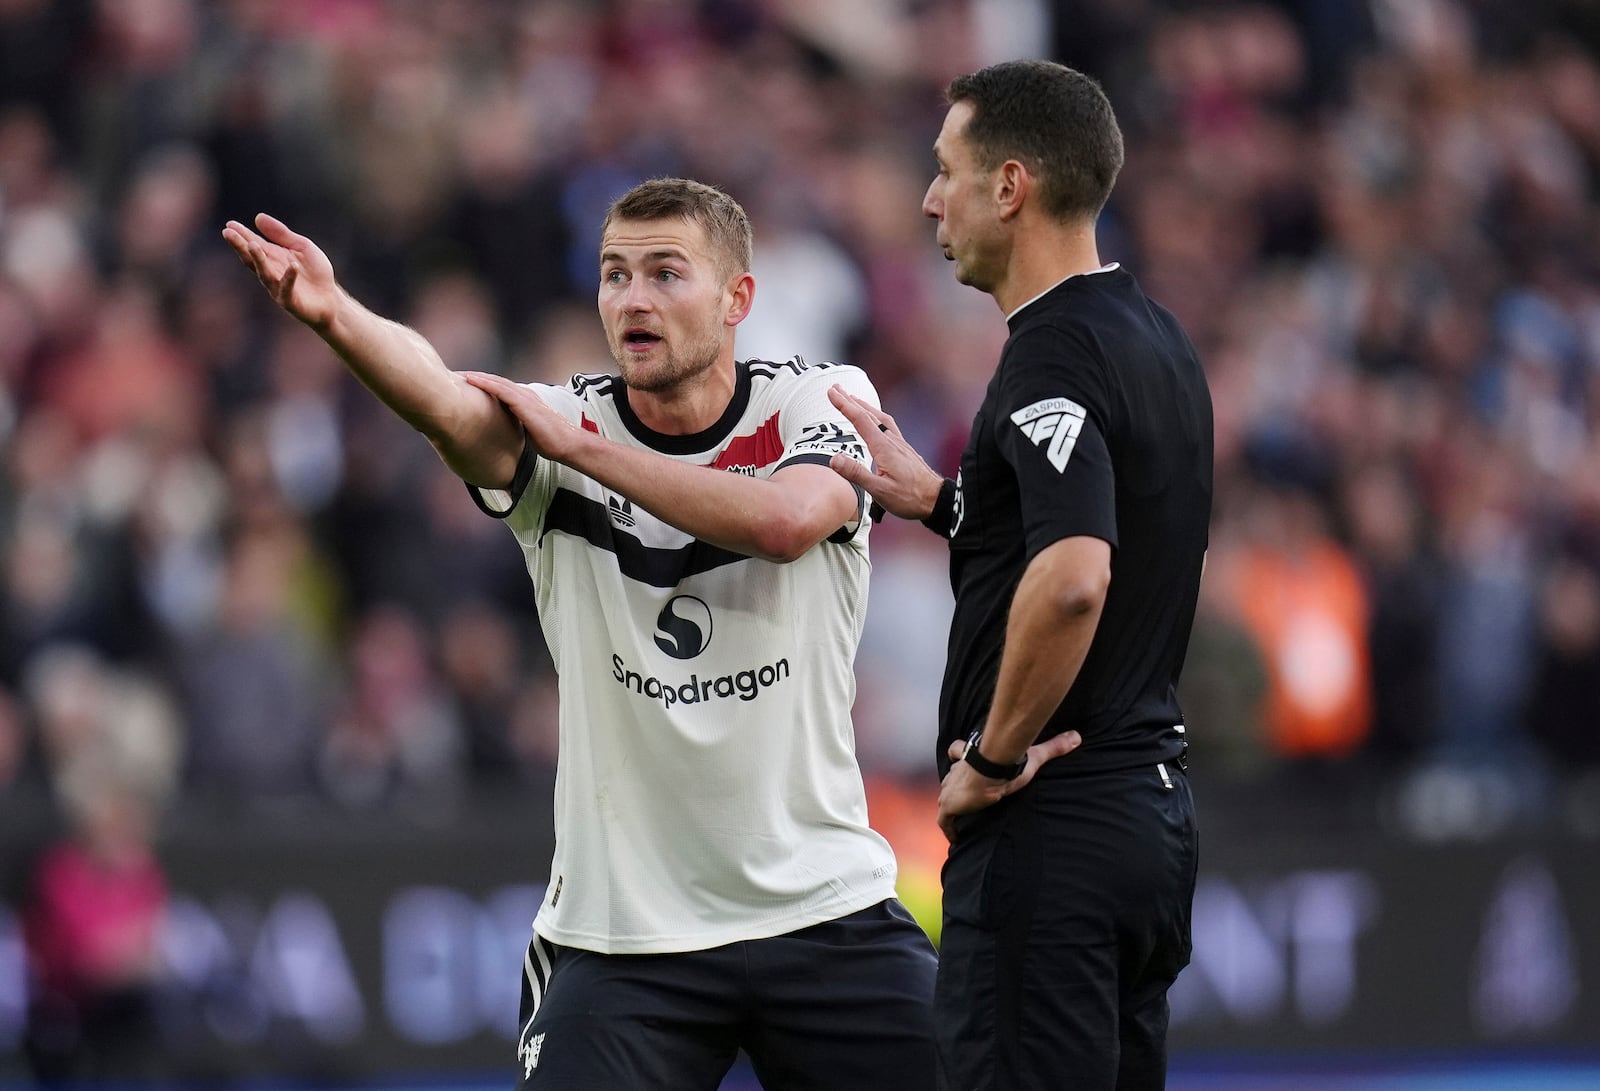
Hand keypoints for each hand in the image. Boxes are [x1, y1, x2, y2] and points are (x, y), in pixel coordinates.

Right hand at [222, 214, 340, 330]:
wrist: (331, 299)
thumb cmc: (315, 273)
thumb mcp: (301, 247)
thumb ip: (281, 234)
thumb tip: (258, 217)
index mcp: (272, 257)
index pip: (254, 244)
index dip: (242, 235)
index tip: (230, 224)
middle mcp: (271, 272)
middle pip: (252, 258)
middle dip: (240, 246)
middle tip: (228, 233)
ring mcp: (278, 287)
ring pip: (264, 273)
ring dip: (258, 259)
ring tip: (252, 245)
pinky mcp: (290, 301)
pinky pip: (287, 289)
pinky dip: (290, 278)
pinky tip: (292, 266)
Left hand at [461, 371, 582, 461]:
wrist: (567, 444)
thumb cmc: (551, 441)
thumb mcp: (528, 430)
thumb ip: (517, 425)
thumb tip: (505, 431)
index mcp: (525, 401)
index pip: (500, 388)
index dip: (483, 385)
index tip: (465, 385)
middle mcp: (524, 395)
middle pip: (495, 381)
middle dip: (475, 377)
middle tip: (455, 375)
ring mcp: (524, 398)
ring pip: (496, 382)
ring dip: (476, 377)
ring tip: (458, 375)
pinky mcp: (524, 403)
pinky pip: (501, 390)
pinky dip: (486, 384)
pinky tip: (472, 381)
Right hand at [826, 385, 945, 520]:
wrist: (936, 499)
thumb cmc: (910, 497)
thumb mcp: (879, 490)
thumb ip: (856, 473)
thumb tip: (834, 459)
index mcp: (883, 447)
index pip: (859, 420)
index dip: (844, 404)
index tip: (831, 392)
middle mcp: (891, 441)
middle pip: (868, 414)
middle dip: (850, 400)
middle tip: (836, 388)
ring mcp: (899, 444)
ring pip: (879, 418)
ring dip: (864, 406)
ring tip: (852, 399)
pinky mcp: (904, 449)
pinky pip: (888, 425)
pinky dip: (877, 416)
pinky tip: (876, 421)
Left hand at [936, 730, 1081, 841]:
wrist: (990, 771)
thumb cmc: (1008, 763)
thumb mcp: (1033, 756)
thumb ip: (1053, 747)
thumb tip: (1077, 737)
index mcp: (970, 758)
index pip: (957, 752)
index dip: (959, 756)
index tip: (960, 762)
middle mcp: (956, 772)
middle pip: (950, 779)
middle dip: (955, 787)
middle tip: (965, 799)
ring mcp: (950, 790)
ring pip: (946, 797)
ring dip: (952, 807)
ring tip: (961, 819)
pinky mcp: (948, 806)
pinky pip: (945, 821)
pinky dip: (949, 828)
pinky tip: (955, 838)